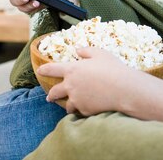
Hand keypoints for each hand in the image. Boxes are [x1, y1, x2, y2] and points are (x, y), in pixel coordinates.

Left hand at [38, 47, 162, 122]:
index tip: (39, 71)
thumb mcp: (100, 54)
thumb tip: (77, 51)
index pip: (52, 69)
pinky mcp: (84, 110)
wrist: (123, 89)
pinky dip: (83, 109)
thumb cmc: (112, 68)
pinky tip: (89, 107)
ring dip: (68, 104)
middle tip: (49, 97)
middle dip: (51, 95)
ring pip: (67, 105)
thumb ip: (86, 51)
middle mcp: (70, 86)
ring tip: (71, 105)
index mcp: (72, 70)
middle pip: (54, 92)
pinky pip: (81, 110)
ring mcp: (77, 100)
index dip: (44, 70)